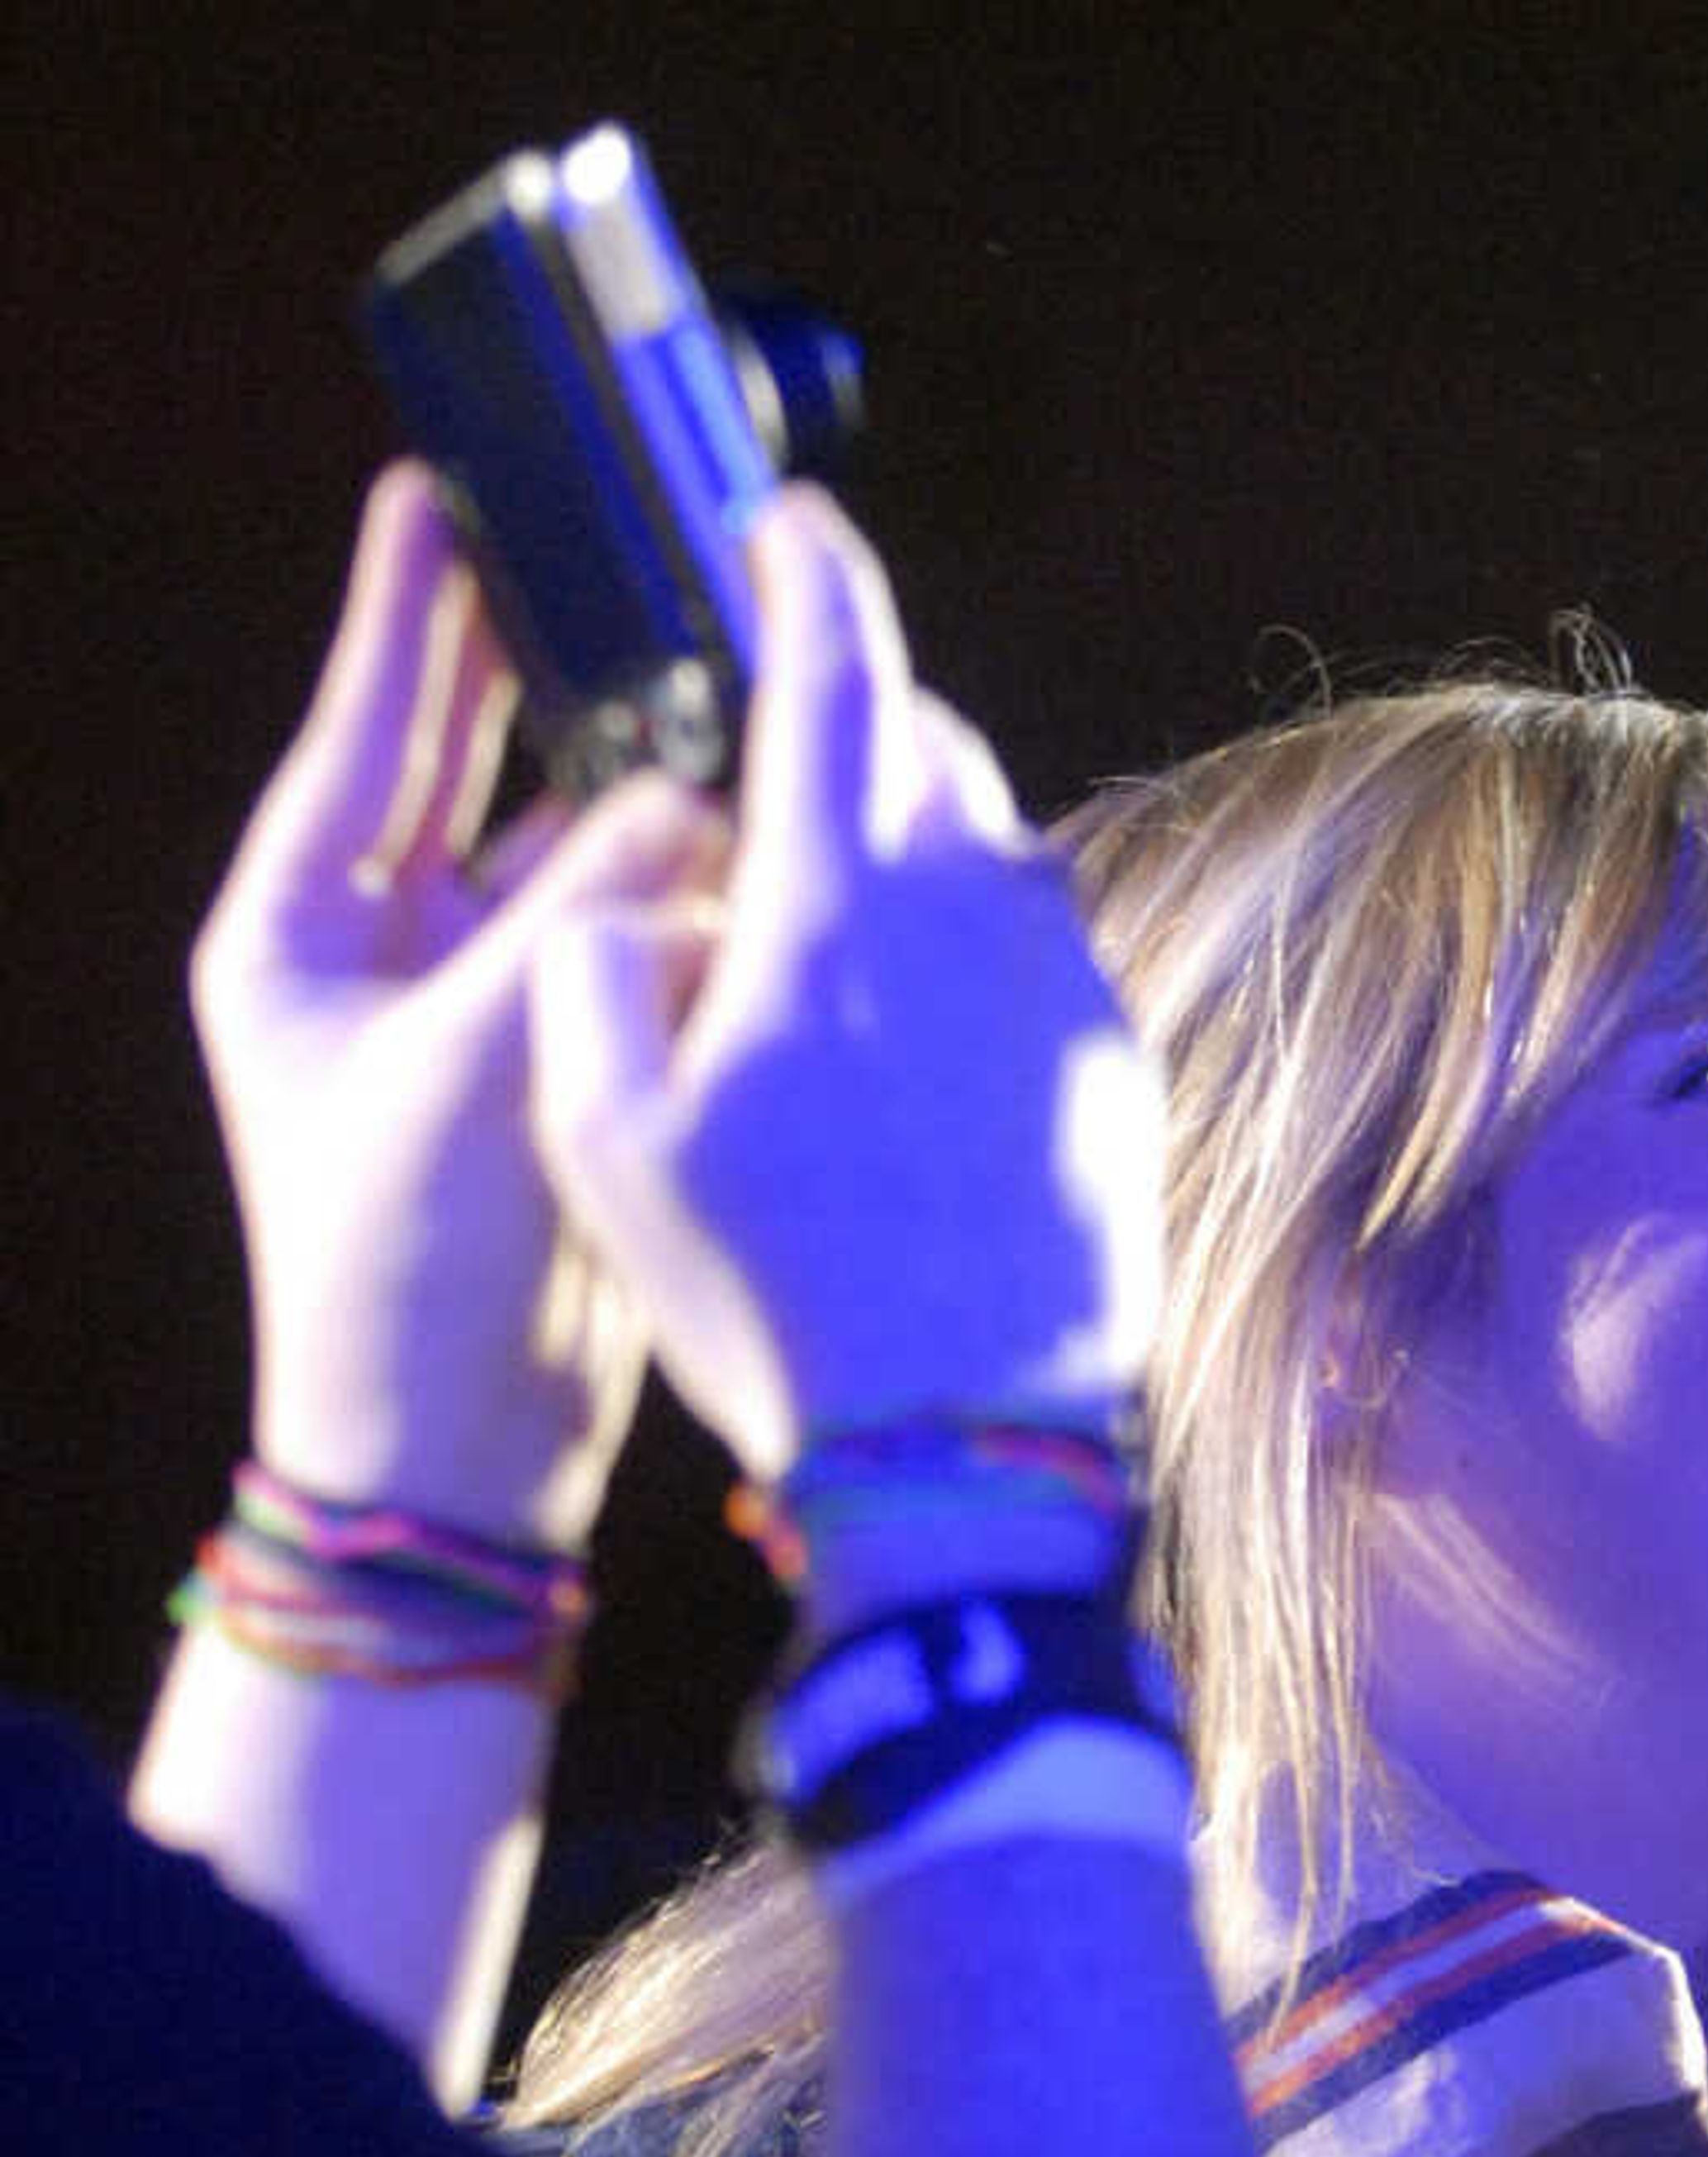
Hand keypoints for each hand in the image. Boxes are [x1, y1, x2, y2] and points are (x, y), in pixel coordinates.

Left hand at [191, 462, 721, 1541]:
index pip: (363, 732)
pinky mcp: (564, 1086)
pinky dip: (687, 907)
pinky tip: (759, 842)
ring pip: (575, 867)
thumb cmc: (409, 1271)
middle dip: (545, 680)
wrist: (453, 1468)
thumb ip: (585, 918)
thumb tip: (701, 803)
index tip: (440, 486)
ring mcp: (474, 1021)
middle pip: (474, 779)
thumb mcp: (477, 1059)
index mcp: (298, 935)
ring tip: (725, 693)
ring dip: (648, 798)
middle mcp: (380, 960)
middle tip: (613, 554)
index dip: (411, 613)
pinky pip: (633, 958)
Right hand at [527, 486, 1156, 1482]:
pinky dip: (977, 961)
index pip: (835, 661)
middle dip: (855, 721)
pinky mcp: (1119, 1074)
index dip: (805, 565)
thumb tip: (639, 887)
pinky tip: (924, 1052)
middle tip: (787, 761)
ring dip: (918, 850)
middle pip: (925, 743)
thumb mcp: (605, 1144)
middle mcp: (976, 916)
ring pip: (991, 852)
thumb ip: (593, 970)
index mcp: (839, 901)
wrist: (968, 1458)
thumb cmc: (776, 1304)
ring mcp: (1066, 994)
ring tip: (846, 928)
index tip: (782, 521)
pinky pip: (1042, 963)